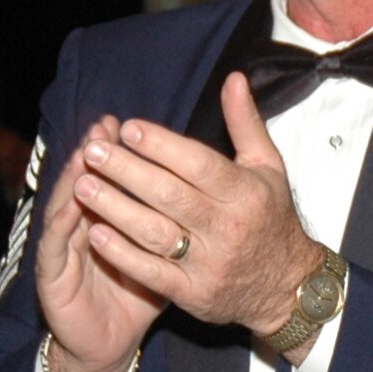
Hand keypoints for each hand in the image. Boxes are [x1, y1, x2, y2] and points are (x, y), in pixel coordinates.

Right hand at [36, 117, 165, 371]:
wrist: (110, 345)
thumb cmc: (140, 296)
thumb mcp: (167, 256)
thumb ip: (178, 221)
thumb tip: (208, 191)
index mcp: (112, 219)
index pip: (115, 181)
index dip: (122, 154)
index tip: (132, 126)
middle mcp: (83, 228)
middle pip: (88, 185)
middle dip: (98, 156)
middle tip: (106, 128)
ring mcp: (65, 250)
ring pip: (68, 207)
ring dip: (74, 179)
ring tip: (85, 153)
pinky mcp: (52, 277)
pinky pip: (58, 247)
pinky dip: (64, 224)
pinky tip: (74, 205)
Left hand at [70, 73, 320, 339]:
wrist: (289, 288)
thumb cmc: (272, 219)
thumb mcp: (268, 169)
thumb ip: (246, 123)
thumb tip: (233, 78)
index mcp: (246, 192)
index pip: (199, 164)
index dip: (162, 146)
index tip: (128, 129)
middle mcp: (229, 227)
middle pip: (170, 195)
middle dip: (127, 171)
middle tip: (93, 151)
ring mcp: (210, 263)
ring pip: (155, 232)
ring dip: (115, 208)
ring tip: (83, 185)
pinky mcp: (194, 293)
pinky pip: (152, 273)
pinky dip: (122, 254)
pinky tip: (95, 232)